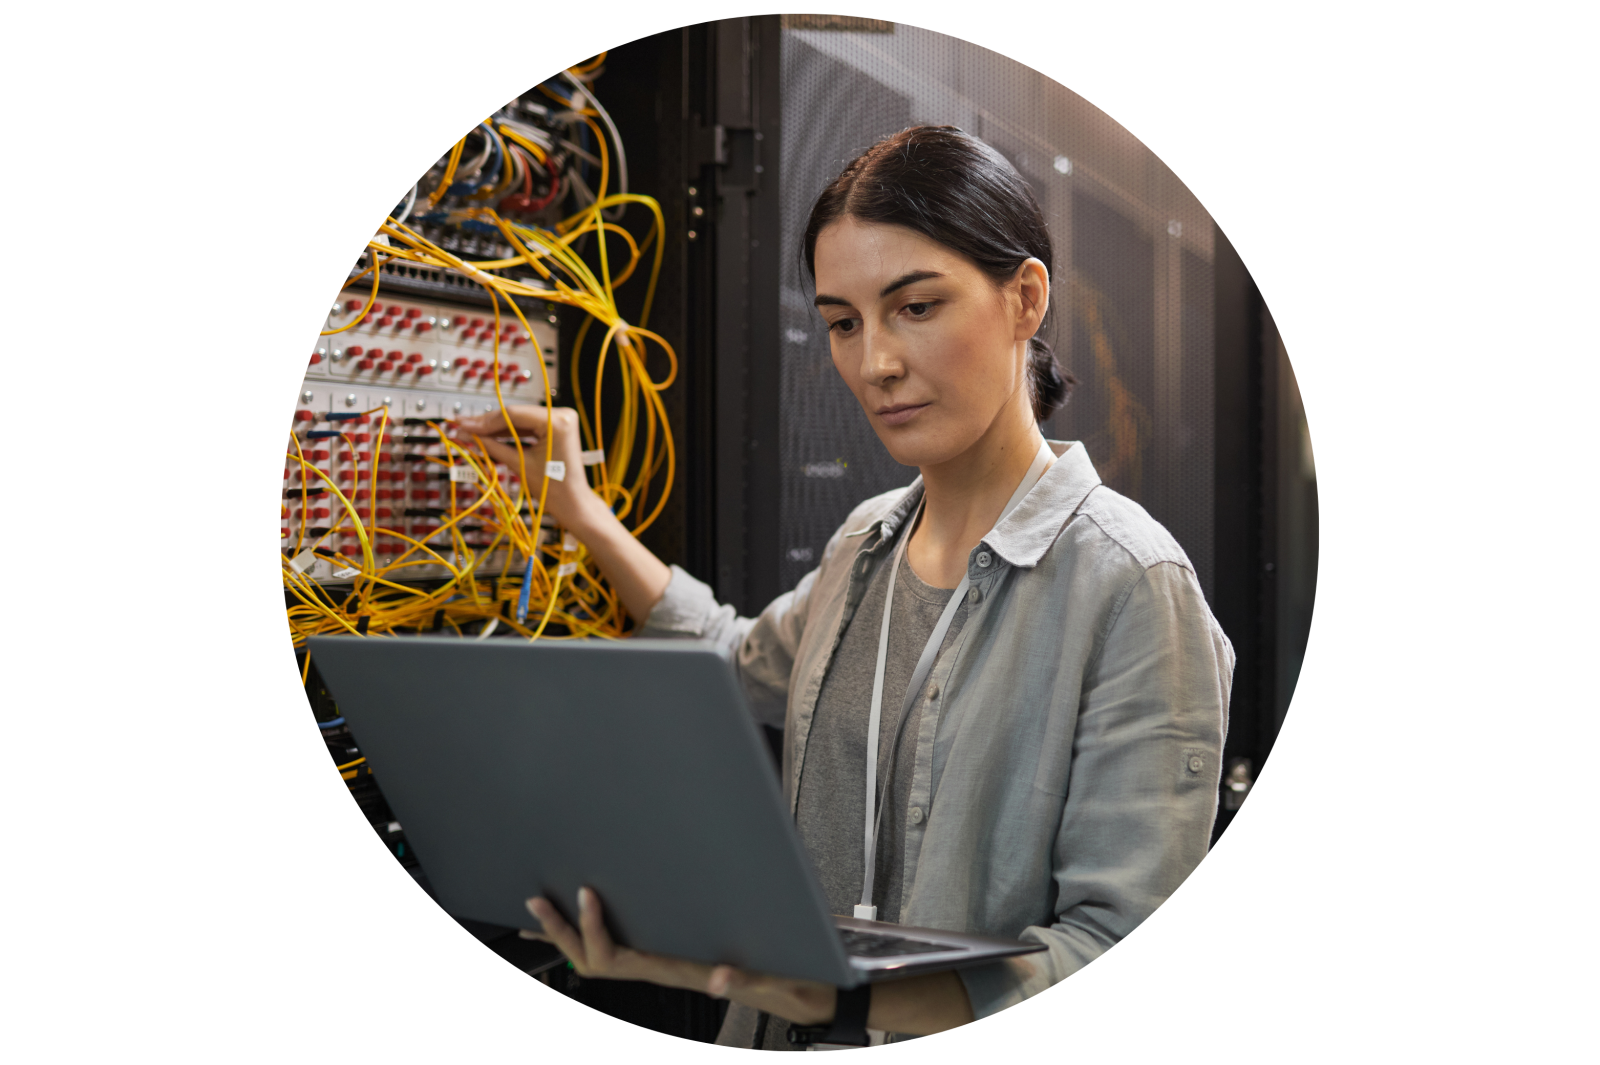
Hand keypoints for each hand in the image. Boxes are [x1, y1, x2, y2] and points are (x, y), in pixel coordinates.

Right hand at [447, 405, 597, 530]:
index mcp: (558, 422)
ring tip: (471, 432)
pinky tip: (488, 435)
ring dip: (495, 428)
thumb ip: (491, 446)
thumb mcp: (519, 464)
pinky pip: (527, 426)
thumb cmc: (554, 489)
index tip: (463, 424)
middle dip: (487, 424)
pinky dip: (509, 433)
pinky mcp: (555, 427)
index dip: (484, 421)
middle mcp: (562, 415)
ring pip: (519, 420)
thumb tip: (466, 434)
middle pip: (515, 415)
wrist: (573, 503)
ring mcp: (560, 420)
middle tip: (462, 426)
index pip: (513, 415)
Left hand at [524, 887, 838, 1026]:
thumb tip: (720, 982)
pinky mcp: (673, 961)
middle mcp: (664, 969)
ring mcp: (665, 967)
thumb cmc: (786, 979)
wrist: (801, 994)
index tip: (586, 894)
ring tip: (544, 913)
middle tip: (537, 902)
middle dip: (562, 933)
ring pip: (604, 959)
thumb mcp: (771, 976)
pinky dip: (596, 938)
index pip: (618, 957)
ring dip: (570, 936)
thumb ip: (746, 978)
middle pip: (596, 961)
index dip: (595, 929)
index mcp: (678, 968)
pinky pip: (624, 953)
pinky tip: (583, 925)